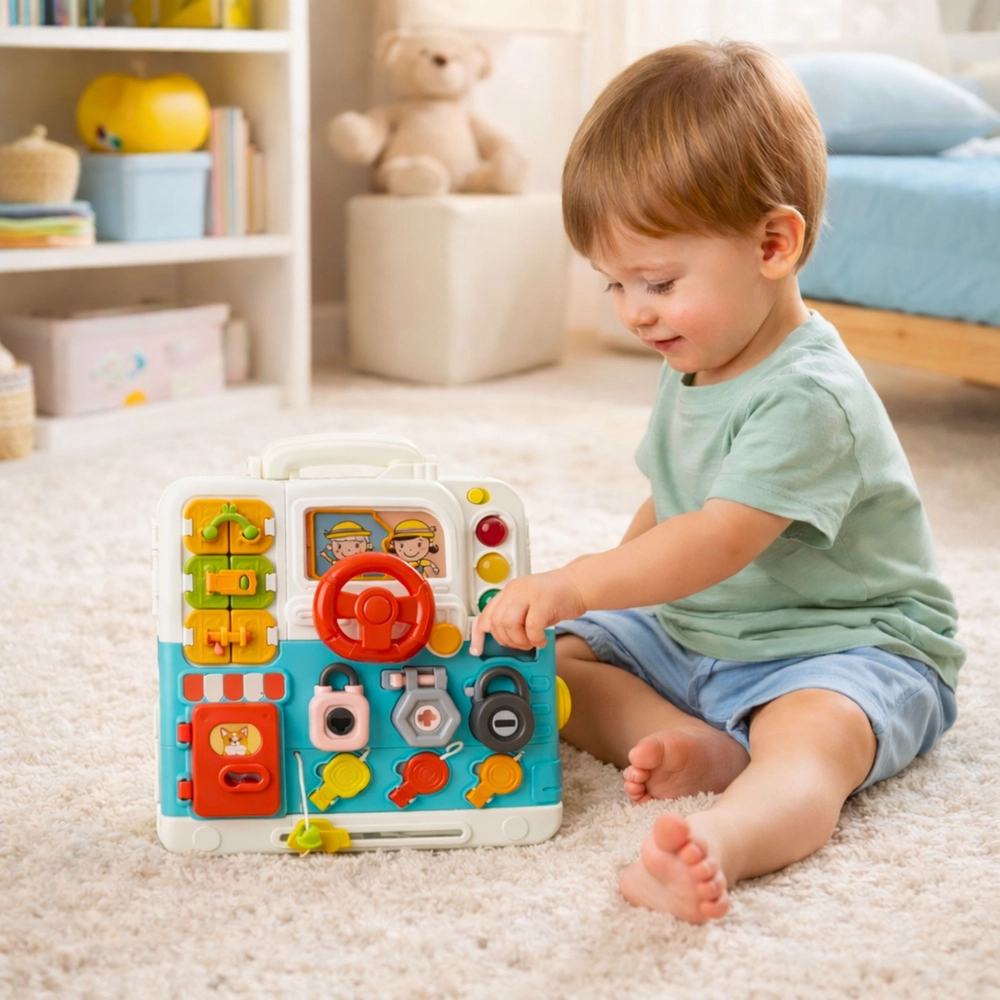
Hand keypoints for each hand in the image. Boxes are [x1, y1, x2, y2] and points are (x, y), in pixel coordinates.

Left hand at [469, 568, 585, 655]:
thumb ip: (515, 617)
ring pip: (509, 624)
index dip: (478, 634)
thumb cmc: (556, 597)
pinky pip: (532, 626)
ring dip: (520, 640)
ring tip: (532, 641)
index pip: (485, 614)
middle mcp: (515, 590)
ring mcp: (529, 593)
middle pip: (496, 622)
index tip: (478, 649)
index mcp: (509, 591)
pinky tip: (542, 640)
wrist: (579, 584)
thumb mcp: (529, 605)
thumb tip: (503, 638)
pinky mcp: (544, 600)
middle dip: (507, 640)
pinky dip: (536, 639)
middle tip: (522, 644)